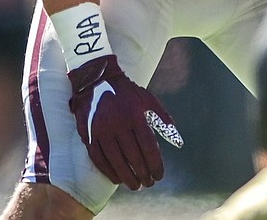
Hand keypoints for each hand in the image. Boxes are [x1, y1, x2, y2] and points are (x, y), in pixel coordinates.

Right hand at [67, 54, 181, 189]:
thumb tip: (178, 141)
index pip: (148, 146)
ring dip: (127, 176)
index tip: (160, 175)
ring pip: (115, 160)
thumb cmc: (128, 93)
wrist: (96, 81)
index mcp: (136, 116)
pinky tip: (117, 178)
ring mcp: (102, 130)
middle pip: (132, 156)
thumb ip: (164, 119)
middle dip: (143, 173)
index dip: (155, 164)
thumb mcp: (149, 100)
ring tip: (135, 185)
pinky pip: (98, 158)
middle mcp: (118, 124)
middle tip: (149, 183)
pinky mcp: (88, 135)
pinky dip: (108, 170)